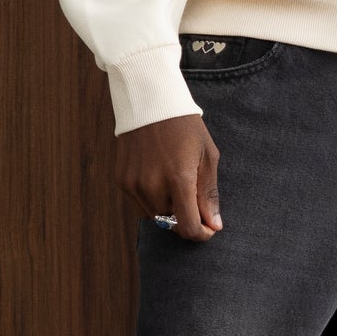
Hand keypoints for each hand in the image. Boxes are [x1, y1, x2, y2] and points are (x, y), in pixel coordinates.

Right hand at [116, 112, 222, 240]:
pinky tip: (159, 175)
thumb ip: (209, 194)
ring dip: (169, 208)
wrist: (150, 102)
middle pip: (172, 223)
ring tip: (175, 180)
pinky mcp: (122, 181)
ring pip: (156, 215)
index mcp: (179, 179)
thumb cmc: (185, 127)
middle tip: (194, 196)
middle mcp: (152, 186)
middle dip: (186, 216)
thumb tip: (214, 225)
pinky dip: (153, 198)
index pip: (188, 227)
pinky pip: (141, 203)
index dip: (201, 234)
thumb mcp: (207, 156)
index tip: (208, 228)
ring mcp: (134, 184)